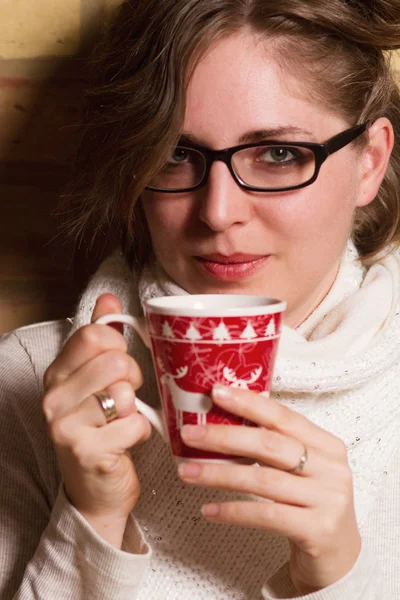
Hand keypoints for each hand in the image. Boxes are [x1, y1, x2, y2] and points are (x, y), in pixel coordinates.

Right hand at [42, 294, 150, 547]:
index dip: (120, 347)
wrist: (95, 488)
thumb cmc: (101, 427)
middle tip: (126, 396)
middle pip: (115, 361)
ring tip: (123, 419)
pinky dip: (141, 432)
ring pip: (124, 393)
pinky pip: (134, 425)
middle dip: (133, 378)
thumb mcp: (95, 379)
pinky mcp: (86, 451)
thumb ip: (101, 337)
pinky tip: (127, 440)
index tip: (119, 366)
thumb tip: (108, 298)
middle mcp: (53, 397)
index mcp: (57, 373)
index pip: (96, 334)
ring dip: (135, 408)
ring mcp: (65, 426)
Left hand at [178, 385, 360, 593]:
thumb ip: (275, 447)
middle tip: (190, 434)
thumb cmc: (310, 506)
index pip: (283, 417)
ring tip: (187, 472)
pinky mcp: (318, 529)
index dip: (249, 403)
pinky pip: (266, 515)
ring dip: (219, 475)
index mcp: (327, 445)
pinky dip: (233, 511)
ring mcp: (328, 499)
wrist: (340, 558)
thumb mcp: (301, 470)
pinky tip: (209, 509)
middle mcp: (331, 468)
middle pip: (270, 445)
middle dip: (225, 437)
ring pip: (263, 479)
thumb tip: (221, 423)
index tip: (216, 392)